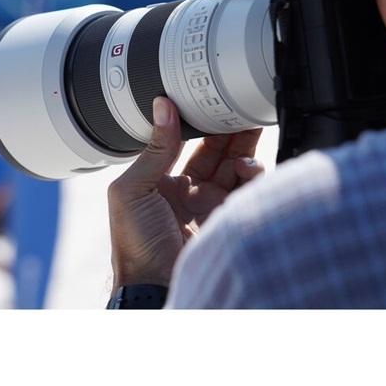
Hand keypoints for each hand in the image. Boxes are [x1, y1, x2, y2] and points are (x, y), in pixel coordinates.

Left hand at [107, 96, 262, 292]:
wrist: (154, 286)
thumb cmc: (134, 245)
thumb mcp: (132, 190)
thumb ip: (153, 150)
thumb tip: (162, 107)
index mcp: (160, 180)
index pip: (184, 143)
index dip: (198, 122)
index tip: (208, 100)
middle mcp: (188, 191)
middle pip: (214, 151)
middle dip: (227, 129)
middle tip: (239, 105)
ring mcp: (211, 205)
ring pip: (234, 166)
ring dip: (243, 148)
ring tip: (247, 133)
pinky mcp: (229, 218)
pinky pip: (247, 189)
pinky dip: (252, 174)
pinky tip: (248, 167)